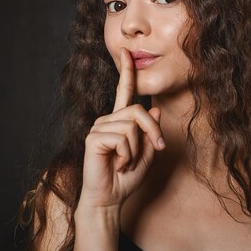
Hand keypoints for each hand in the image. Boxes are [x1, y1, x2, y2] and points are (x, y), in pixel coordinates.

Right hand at [79, 47, 165, 210]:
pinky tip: (116, 164)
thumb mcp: (146, 156)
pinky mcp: (94, 138)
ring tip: (125, 163)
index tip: (126, 51)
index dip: (126, 72)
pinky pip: (122, 139)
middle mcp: (107, 120)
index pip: (124, 92)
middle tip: (156, 150)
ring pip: (132, 127)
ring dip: (136, 150)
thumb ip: (150, 134)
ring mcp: (98, 128)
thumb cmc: (125, 179)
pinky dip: (126, 155)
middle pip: (138, 111)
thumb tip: (156, 110)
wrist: (109, 199)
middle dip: (153, 133)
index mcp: (119, 122)